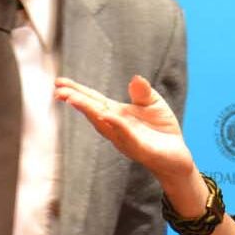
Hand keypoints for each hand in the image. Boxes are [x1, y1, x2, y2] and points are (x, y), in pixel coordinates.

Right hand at [55, 76, 195, 186]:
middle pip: (92, 111)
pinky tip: (107, 115)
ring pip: (104, 123)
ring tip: (73, 98)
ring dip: (89, 111)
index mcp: (116, 114)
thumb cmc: (161, 130)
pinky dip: (116, 125)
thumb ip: (142, 92)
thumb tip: (135, 77)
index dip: (76, 91)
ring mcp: (125, 138)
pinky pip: (127, 135)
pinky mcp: (141, 148)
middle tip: (59, 91)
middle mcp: (115, 127)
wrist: (176, 156)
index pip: (93, 100)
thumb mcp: (153, 104)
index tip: (59, 83)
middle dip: (76, 101)